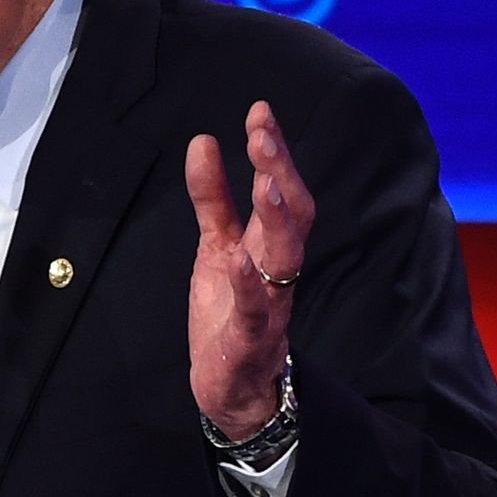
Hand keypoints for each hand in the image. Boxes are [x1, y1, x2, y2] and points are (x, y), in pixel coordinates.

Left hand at [183, 101, 315, 439]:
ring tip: (267, 184)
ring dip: (278, 221)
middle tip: (263, 135)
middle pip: (293, 216)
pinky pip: (255, 310)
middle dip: (280, 173)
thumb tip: (203, 141)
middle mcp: (278, 269)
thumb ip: (212, 198)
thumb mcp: (217, 246)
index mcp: (270, 244)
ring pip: (285, 259)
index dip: (274, 152)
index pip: (283, 189)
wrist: (233, 385)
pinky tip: (237, 260)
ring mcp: (270, 303)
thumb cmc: (231, 310)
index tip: (259, 111)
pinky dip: (248, 285)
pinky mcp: (250, 338)